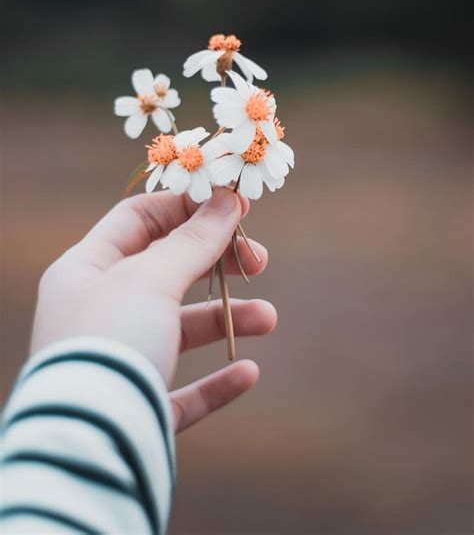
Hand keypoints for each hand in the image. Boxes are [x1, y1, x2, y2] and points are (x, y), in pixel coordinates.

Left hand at [31, 188, 276, 431]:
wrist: (88, 443)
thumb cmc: (111, 341)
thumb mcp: (151, 279)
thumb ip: (192, 240)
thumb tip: (227, 200)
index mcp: (87, 270)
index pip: (138, 219)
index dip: (187, 207)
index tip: (234, 206)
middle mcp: (100, 311)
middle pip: (166, 271)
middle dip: (216, 262)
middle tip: (258, 259)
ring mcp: (119, 360)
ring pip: (180, 330)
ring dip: (226, 320)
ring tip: (268, 318)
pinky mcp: (139, 405)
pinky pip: (182, 389)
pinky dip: (215, 382)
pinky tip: (246, 373)